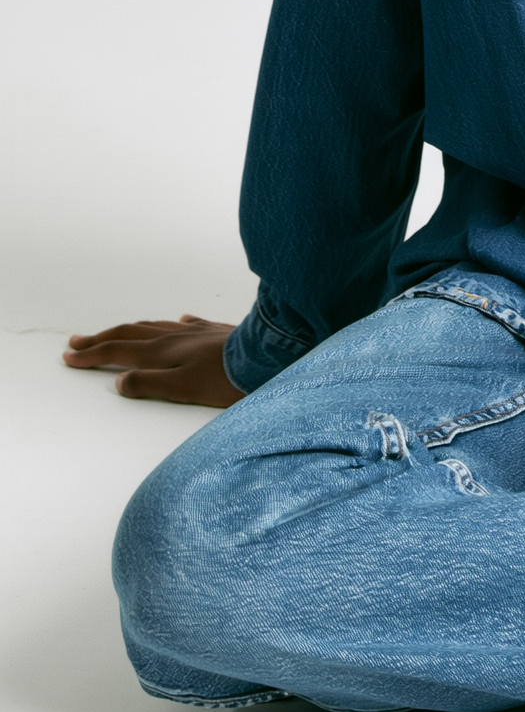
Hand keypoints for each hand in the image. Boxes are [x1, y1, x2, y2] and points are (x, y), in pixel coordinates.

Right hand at [63, 315, 243, 407]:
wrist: (268, 357)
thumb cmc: (228, 379)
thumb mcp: (183, 389)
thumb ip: (150, 384)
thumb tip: (120, 381)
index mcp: (162, 352)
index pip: (118, 351)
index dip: (92, 355)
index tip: (70, 357)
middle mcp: (175, 337)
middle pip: (130, 334)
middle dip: (101, 339)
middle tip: (78, 341)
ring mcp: (196, 332)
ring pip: (154, 327)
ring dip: (130, 330)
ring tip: (115, 332)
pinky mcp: (216, 332)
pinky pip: (188, 325)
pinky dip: (174, 325)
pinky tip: (178, 322)